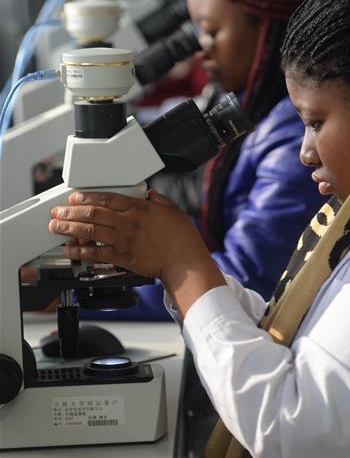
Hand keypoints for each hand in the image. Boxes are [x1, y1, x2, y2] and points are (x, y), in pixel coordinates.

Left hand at [48, 189, 195, 279]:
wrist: (185, 262)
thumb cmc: (182, 239)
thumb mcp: (173, 210)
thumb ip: (158, 201)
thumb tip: (151, 195)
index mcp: (138, 208)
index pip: (106, 198)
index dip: (87, 197)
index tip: (74, 197)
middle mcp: (128, 223)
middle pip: (93, 213)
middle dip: (71, 211)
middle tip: (58, 211)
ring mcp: (124, 240)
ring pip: (91, 231)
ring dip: (70, 228)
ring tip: (57, 227)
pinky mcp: (123, 258)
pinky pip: (97, 253)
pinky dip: (82, 251)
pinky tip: (71, 249)